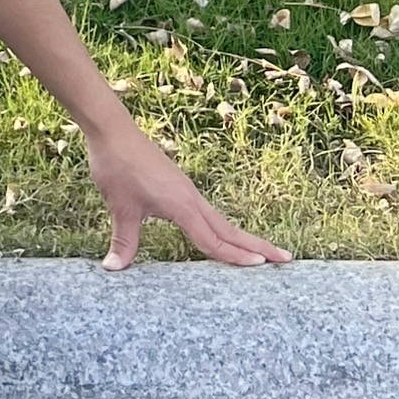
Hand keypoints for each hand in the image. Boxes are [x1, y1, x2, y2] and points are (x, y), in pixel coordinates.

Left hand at [86, 120, 292, 269]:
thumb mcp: (120, 207)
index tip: (262, 266)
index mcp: (182, 205)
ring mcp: (187, 190)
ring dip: (242, 237)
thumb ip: (123, 240)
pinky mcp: (179, 185)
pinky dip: (221, 227)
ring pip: (220, 220)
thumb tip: (113, 269)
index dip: (235, 256)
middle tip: (286, 259)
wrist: (113, 130)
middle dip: (257, 245)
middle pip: (228, 228)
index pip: (212, 239)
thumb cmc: (117, 167)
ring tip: (263, 252)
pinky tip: (221, 233)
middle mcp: (191, 198)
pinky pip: (207, 212)